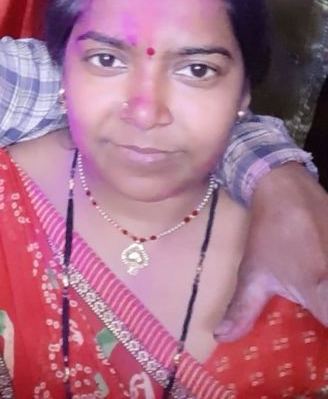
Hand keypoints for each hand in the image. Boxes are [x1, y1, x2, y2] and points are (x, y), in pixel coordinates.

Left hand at [215, 163, 327, 340]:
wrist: (287, 187)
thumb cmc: (270, 232)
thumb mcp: (253, 273)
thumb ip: (241, 309)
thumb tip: (221, 336)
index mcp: (320, 291)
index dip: (326, 347)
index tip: (318, 352)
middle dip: (326, 314)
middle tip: (315, 320)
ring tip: (317, 301)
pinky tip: (320, 284)